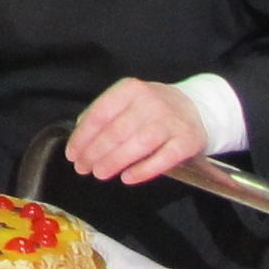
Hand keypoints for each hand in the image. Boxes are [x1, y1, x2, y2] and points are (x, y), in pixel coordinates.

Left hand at [67, 78, 210, 185]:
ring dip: (114, 162)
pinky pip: (163, 159)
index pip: (100, 114)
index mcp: (130, 89)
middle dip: (94, 153)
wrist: (196, 108)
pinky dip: (143, 170)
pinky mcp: (187, 141)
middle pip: (117, 131)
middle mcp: (151, 102)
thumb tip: (80, 134)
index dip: (83, 137)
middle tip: (83, 169)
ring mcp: (171, 121)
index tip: (72, 155)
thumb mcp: (128, 100)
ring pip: (138, 144)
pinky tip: (127, 178)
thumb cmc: (152, 108)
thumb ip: (104, 114)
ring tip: (99, 174)